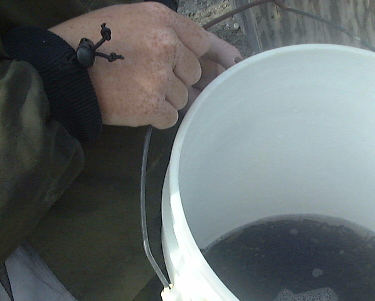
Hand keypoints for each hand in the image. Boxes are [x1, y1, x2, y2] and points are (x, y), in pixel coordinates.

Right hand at [49, 2, 240, 128]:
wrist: (61, 69)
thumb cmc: (92, 43)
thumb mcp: (129, 19)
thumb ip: (165, 32)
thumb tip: (201, 57)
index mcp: (161, 20)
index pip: (203, 41)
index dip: (212, 56)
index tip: (222, 66)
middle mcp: (166, 45)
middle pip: (193, 73)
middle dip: (177, 79)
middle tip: (147, 78)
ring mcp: (160, 76)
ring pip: (183, 97)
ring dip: (165, 99)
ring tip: (134, 89)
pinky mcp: (152, 104)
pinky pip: (170, 117)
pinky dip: (156, 116)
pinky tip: (135, 105)